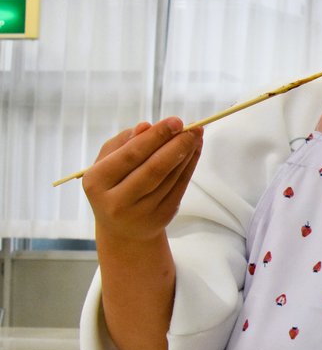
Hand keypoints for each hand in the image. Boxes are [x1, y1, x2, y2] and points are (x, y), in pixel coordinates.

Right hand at [82, 117, 203, 243]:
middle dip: (177, 144)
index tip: (176, 121)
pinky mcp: (162, 217)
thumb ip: (123, 143)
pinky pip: (180, 187)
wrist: (122, 229)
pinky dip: (190, 166)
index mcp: (97, 181)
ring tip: (196, 134)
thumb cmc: (112, 186)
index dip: (156, 137)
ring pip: (170, 177)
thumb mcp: (107, 163)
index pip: (131, 155)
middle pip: (154, 168)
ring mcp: (142, 212)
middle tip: (193, 127)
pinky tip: (194, 150)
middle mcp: (118, 200)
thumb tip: (146, 126)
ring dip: (187, 153)